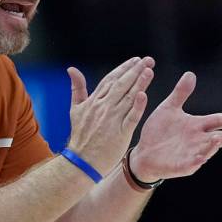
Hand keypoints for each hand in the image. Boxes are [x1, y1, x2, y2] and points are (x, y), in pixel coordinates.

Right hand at [66, 56, 154, 175]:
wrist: (81, 161)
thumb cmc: (80, 136)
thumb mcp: (75, 109)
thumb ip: (77, 88)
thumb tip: (72, 69)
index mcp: (94, 101)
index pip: (111, 79)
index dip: (124, 68)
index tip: (135, 60)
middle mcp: (103, 107)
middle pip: (121, 84)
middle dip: (135, 70)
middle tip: (148, 60)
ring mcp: (112, 120)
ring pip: (127, 97)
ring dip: (139, 83)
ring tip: (149, 70)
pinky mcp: (120, 133)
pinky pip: (131, 117)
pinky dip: (137, 106)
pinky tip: (143, 95)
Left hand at [130, 71, 221, 181]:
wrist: (143, 152)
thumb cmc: (159, 131)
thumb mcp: (169, 109)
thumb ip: (180, 93)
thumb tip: (190, 73)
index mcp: (197, 126)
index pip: (218, 120)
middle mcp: (197, 140)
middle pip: (215, 137)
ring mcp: (190, 154)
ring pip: (205, 151)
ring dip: (211, 147)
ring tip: (217, 139)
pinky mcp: (180, 166)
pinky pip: (189, 164)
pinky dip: (195, 161)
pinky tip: (200, 159)